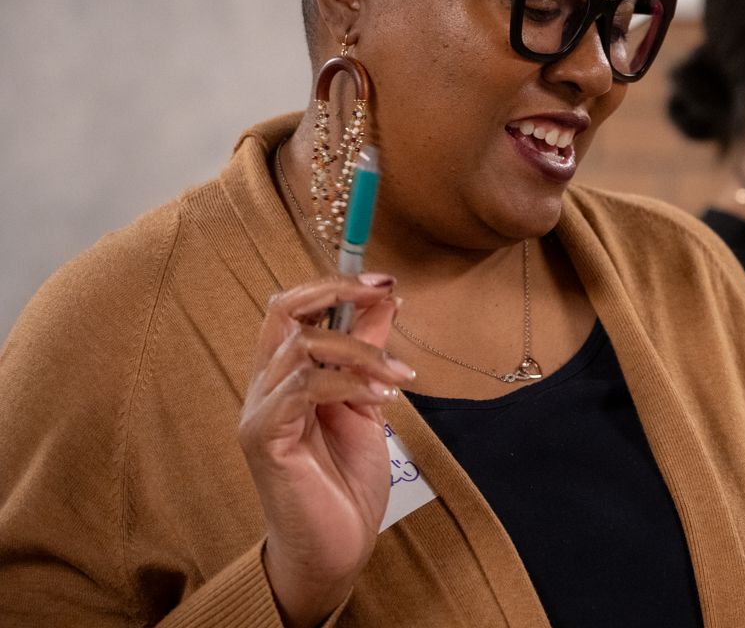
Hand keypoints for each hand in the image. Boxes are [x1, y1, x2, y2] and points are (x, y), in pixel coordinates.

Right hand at [238, 275, 414, 627]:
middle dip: (337, 292)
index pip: (293, 306)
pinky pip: (303, 387)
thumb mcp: (369, 403)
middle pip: (283, 309)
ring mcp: (260, 411)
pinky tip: (382, 399)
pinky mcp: (264, 438)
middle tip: (385, 294)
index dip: (335, 284)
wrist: (336, 547)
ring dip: (362, 353)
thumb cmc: (347, 480)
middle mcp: (264, 385)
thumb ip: (370, 353)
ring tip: (400, 379)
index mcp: (286, 374)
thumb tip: (386, 300)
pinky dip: (349, 383)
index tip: (385, 280)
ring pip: (303, 347)